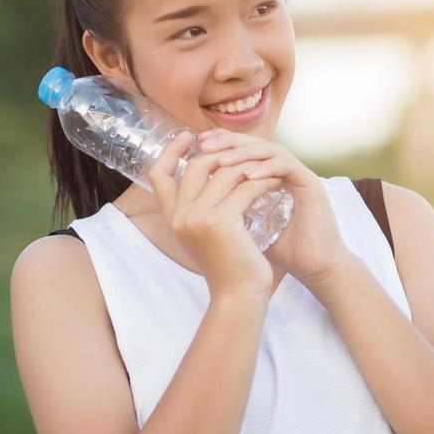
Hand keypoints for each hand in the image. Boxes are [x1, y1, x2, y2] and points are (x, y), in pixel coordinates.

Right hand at [145, 131, 282, 301]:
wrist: (238, 296)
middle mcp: (179, 216)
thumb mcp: (204, 233)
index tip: (189, 137)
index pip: (158, 174)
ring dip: (247, 164)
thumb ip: (199, 207)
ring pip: (222, 172)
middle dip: (219, 153)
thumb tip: (209, 173)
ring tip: (265, 162)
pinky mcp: (221, 222)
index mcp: (171, 218)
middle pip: (193, 165)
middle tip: (243, 149)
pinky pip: (243, 187)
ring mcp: (198, 218)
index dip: (170, 151)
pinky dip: (261, 180)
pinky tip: (275, 179)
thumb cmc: (227, 264)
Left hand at [194, 129, 353, 287]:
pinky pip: (286, 166)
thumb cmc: (283, 251)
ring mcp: (299, 175)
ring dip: (244, 152)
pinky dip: (266, 168)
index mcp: (270, 176)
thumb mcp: (247, 226)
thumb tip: (195, 203)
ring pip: (270, 149)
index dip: (220, 144)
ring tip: (222, 160)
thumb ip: (230, 208)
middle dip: (228, 141)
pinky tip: (247, 175)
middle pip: (254, 142)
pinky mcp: (311, 183)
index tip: (196, 147)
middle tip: (204, 144)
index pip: (243, 149)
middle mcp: (285, 170)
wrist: (314, 269)